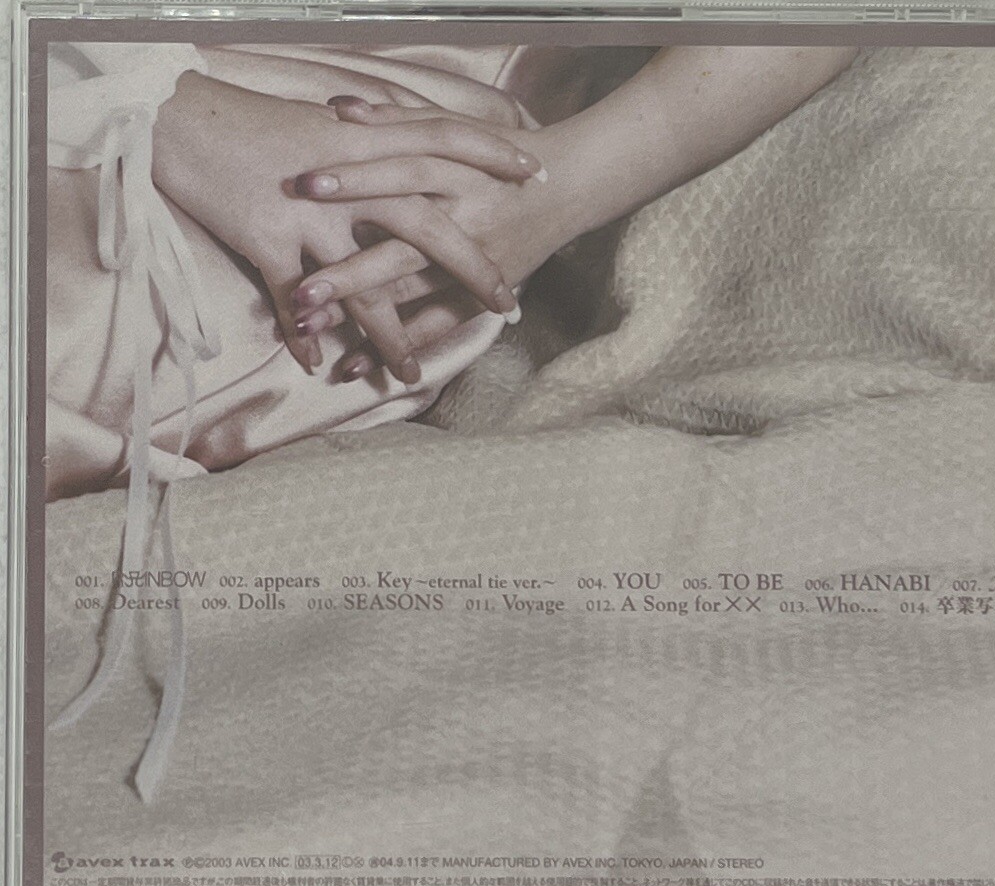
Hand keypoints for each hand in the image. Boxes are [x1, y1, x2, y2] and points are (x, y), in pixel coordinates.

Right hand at [152, 72, 540, 376]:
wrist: (176, 119)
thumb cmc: (250, 123)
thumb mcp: (319, 123)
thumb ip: (368, 140)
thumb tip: (406, 150)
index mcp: (365, 141)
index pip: (446, 141)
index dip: (492, 155)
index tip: (533, 176)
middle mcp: (348, 181)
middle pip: (427, 227)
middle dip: (472, 267)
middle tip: (508, 302)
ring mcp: (309, 216)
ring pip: (364, 284)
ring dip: (389, 334)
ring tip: (410, 372)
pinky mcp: (267, 241)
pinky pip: (294, 300)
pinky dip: (305, 333)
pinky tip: (319, 364)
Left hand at [289, 98, 577, 378]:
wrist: (572, 186)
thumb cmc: (502, 155)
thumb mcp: (458, 130)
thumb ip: (398, 120)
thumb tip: (338, 110)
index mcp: (459, 172)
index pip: (402, 173)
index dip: (355, 179)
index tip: (300, 186)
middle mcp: (468, 219)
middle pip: (404, 247)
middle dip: (351, 273)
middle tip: (301, 292)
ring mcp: (474, 262)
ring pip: (413, 292)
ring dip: (362, 315)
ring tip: (309, 330)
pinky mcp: (482, 295)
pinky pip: (437, 325)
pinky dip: (396, 345)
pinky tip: (354, 367)